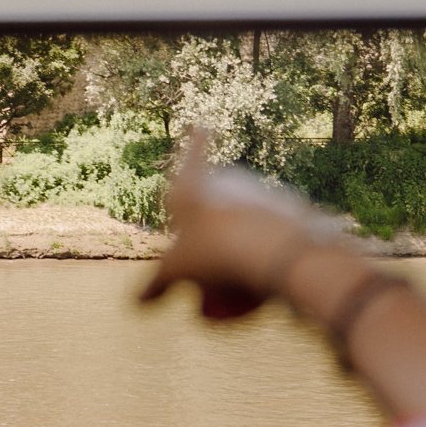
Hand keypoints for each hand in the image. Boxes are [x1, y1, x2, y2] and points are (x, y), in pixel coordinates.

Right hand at [141, 127, 337, 319]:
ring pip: (244, 214)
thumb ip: (158, 285)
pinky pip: (270, 227)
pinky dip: (264, 246)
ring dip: (238, 238)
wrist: (276, 249)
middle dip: (211, 220)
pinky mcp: (287, 209)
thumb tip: (138, 302)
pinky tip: (265, 275)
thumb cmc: (214, 253)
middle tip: (208, 258)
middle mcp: (228, 182)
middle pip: (216, 197)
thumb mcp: (177, 272)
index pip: (191, 158)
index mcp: (193, 188)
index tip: (202, 124)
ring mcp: (260, 192)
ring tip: (238, 279)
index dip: (194, 143)